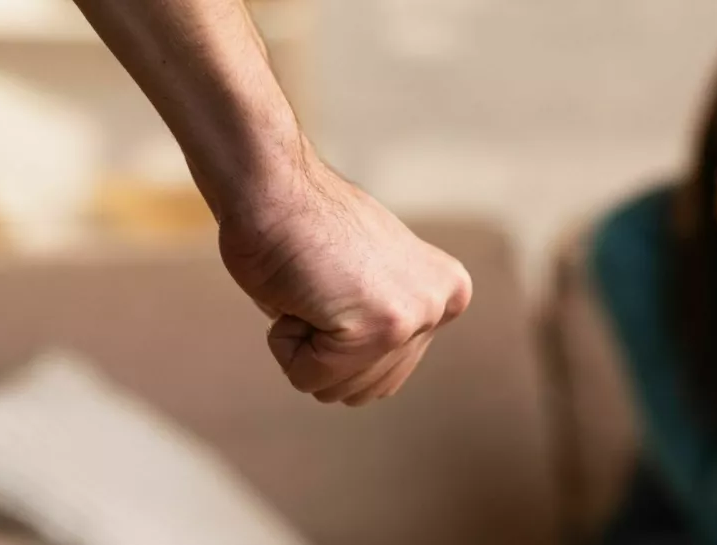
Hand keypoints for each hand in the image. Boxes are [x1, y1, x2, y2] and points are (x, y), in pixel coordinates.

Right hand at [210, 156, 472, 405]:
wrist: (271, 187)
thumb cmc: (302, 228)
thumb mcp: (369, 280)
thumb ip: (386, 320)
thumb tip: (379, 378)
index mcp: (445, 294)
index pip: (386, 372)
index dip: (342, 335)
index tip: (337, 280)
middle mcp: (439, 305)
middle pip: (365, 388)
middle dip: (324, 345)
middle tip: (319, 284)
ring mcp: (413, 317)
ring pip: (336, 388)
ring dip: (304, 343)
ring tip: (312, 286)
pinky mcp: (379, 328)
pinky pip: (308, 375)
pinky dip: (285, 340)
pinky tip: (299, 290)